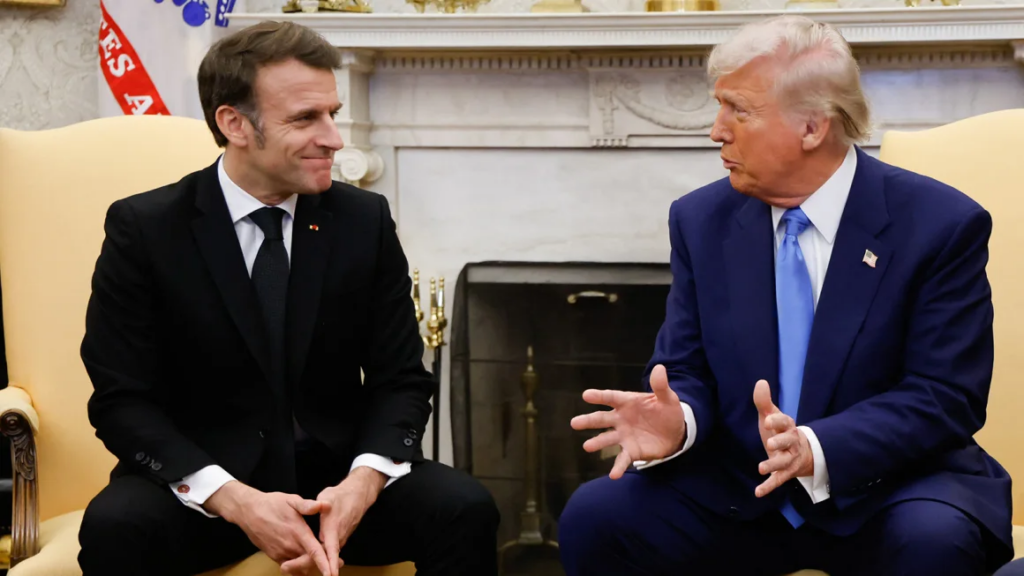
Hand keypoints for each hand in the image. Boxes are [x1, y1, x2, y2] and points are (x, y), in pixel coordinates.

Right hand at [203, 481, 331, 574]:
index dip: (325, 563)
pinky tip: (306, 562)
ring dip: (311, 566)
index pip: (314, 552)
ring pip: (300, 567)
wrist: (248, 511)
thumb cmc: (272, 504)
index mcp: (297, 532)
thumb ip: (308, 505)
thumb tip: (325, 505)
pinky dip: (299, 567)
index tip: (332, 573)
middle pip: (309, 562)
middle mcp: (290, 546)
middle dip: (323, 564)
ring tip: (324, 562)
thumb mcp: (291, 500)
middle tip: (340, 563)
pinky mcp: (274, 556)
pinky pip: (289, 567)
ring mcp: (281, 553)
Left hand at [288, 467, 386, 575]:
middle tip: (286, 567)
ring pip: (325, 556)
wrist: (356, 496)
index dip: (329, 563)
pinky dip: (316, 558)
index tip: (329, 575)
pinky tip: (303, 561)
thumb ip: (322, 504)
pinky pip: (327, 552)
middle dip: (306, 565)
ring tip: (289, 566)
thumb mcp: (329, 496)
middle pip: (324, 557)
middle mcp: (337, 538)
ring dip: (309, 563)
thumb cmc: (340, 497)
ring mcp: (338, 540)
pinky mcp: (337, 540)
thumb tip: (322, 506)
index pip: (331, 549)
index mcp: (334, 528)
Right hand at [571, 364, 685, 479]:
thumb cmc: (667, 411)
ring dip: (597, 443)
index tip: (586, 395)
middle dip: (588, 421)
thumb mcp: (667, 398)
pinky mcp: (631, 451)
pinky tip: (613, 475)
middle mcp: (621, 419)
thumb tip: (660, 368)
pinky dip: (617, 467)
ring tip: (587, 447)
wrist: (676, 432)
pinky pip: (622, 459)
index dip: (599, 396)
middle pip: (602, 419)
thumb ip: (661, 386)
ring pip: (607, 439)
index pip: (611, 398)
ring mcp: (624, 435)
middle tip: (574, 423)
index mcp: (627, 402)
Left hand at [752, 379, 813, 497]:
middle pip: (788, 442)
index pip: (785, 422)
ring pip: (783, 462)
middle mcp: (791, 443)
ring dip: (773, 465)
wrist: (800, 453)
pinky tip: (758, 492)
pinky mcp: (784, 473)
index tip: (768, 419)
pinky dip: (768, 487)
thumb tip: (760, 382)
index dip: (777, 421)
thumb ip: (764, 402)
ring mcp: (789, 459)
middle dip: (780, 442)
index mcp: (788, 427)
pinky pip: (778, 480)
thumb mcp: (771, 416)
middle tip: (770, 443)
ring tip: (760, 468)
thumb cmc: (781, 432)